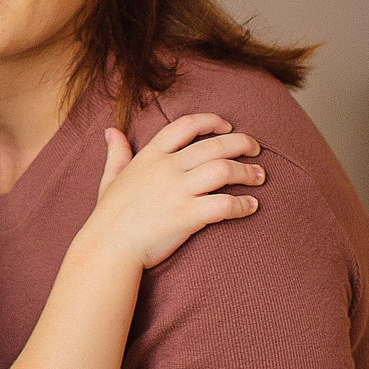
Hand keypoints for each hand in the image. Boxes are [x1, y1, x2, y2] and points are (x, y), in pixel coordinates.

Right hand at [87, 112, 264, 268]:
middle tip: (256, 150)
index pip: (187, 125)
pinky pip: (224, 204)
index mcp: (150, 156)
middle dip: (242, 143)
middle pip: (214, 145)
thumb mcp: (110, 178)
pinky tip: (251, 206)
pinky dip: (243, 204)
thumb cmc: (109, 216)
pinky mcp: (187, 215)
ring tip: (260, 177)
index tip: (228, 126)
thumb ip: (116, 153)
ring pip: (224, 169)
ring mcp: (177, 191)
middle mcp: (166, 168)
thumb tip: (110, 131)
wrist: (108, 247)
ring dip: (248, 172)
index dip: (212, 121)